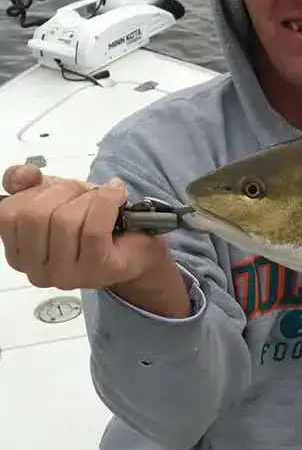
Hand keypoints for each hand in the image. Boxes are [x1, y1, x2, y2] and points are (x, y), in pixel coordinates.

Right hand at [0, 163, 169, 290]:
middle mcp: (36, 270)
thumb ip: (27, 184)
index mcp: (19, 253)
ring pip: (64, 221)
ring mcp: (66, 274)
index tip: (56, 188)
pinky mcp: (97, 268)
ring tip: (105, 198)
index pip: (7, 214)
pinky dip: (106, 202)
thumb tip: (25, 174)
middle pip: (34, 215)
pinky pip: (93, 229)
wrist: (140, 244)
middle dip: (63, 192)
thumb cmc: (95, 221)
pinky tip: (117, 194)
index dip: (32, 191)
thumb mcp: (54, 196)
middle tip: (85, 191)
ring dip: (88, 199)